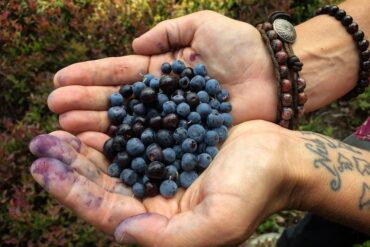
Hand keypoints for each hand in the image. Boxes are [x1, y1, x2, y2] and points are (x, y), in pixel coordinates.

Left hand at [30, 121, 301, 245]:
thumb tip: (120, 231)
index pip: (106, 211)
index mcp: (162, 224)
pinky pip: (131, 141)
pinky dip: (110, 132)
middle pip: (102, 185)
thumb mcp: (220, 223)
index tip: (44, 169)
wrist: (279, 156)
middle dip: (69, 167)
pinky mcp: (168, 150)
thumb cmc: (256, 188)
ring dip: (83, 148)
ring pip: (112, 162)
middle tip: (40, 143)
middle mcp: (156, 202)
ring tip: (55, 131)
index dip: (72, 191)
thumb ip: (170, 239)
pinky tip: (92, 121)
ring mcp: (160, 174)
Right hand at [48, 10, 275, 138]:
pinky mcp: (187, 139)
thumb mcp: (202, 25)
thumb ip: (169, 31)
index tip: (60, 79)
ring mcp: (173, 121)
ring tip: (66, 126)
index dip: (91, 76)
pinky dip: (129, 146)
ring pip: (130, 124)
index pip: (121, 73)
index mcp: (163, 71)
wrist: (272, 76)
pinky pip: (154, 143)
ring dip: (98, 125)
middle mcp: (163, 98)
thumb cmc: (241, 47)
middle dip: (86, 103)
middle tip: (54, 107)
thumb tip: (135, 43)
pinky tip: (102, 147)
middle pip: (120, 101)